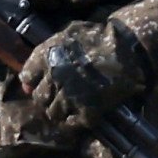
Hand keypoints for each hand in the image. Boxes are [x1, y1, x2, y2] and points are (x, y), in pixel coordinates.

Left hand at [17, 18, 147, 137]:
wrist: (130, 46)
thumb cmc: (99, 36)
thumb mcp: (67, 35)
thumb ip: (46, 52)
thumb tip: (28, 80)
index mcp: (46, 57)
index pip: (27, 78)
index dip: (34, 83)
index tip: (42, 85)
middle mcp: (54, 77)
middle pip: (39, 97)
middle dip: (47, 98)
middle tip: (59, 97)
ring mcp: (70, 94)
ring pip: (53, 112)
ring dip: (60, 111)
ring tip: (71, 107)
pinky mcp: (88, 108)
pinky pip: (73, 122)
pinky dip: (76, 121)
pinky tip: (83, 116)